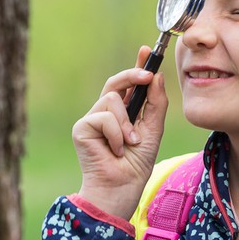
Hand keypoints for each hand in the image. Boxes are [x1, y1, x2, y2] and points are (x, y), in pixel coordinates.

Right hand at [72, 46, 168, 219]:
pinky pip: (104, 117)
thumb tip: (156, 77)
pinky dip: (116, 134)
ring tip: (130, 143)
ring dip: (126, 123)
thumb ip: (156, 104)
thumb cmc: (135, 164)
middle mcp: (106, 113)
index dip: (137, 67)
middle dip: (133, 74)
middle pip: (117, 82)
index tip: (146, 51)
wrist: (121, 188)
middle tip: (147, 75)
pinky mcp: (81, 128)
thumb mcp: (153, 130)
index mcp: (124, 113)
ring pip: (113, 100)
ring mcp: (92, 119)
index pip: (130, 85)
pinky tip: (114, 151)